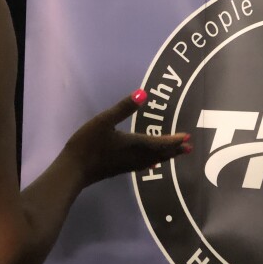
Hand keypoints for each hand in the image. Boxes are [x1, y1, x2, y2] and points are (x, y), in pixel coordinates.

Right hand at [63, 90, 190, 185]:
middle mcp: (135, 156)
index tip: (187, 138)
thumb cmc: (88, 143)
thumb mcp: (104, 121)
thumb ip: (123, 108)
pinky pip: (143, 165)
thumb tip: (143, 93)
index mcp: (134, 144)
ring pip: (152, 160)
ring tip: (176, 154)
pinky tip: (151, 164)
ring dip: (166, 156)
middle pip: (160, 153)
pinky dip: (152, 162)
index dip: (174, 140)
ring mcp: (127, 165)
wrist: (73, 170)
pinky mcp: (120, 169)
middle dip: (174, 149)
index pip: (159, 142)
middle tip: (189, 148)